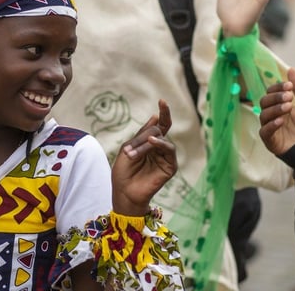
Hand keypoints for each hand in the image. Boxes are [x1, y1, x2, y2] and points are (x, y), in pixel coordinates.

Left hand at [111, 100, 176, 215]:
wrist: (124, 193)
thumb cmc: (123, 172)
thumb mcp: (129, 148)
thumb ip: (142, 134)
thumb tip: (156, 117)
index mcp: (150, 143)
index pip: (160, 125)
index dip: (163, 112)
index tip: (162, 101)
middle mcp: (159, 148)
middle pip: (157, 130)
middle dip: (141, 137)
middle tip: (128, 151)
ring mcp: (166, 157)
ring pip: (160, 139)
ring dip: (145, 144)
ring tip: (132, 155)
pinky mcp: (170, 167)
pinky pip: (169, 149)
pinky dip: (160, 144)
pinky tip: (152, 142)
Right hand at [258, 68, 294, 155]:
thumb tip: (291, 70)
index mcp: (283, 106)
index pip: (272, 92)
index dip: (278, 87)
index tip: (290, 85)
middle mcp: (275, 116)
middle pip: (264, 101)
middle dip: (276, 96)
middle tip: (289, 97)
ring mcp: (272, 128)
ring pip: (263, 114)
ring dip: (274, 108)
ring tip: (288, 108)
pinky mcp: (271, 141)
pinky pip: (265, 131)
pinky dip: (271, 124)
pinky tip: (281, 121)